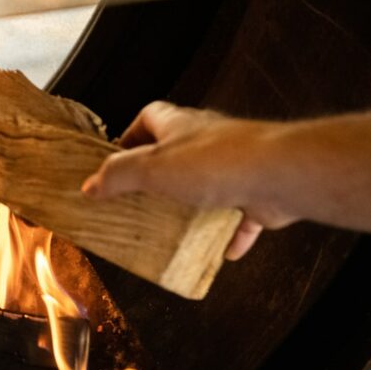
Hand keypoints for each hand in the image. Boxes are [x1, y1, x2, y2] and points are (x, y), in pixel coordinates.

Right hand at [80, 101, 296, 259]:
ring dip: (191, 206)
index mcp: (179, 126)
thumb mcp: (151, 169)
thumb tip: (91, 185)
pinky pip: (239, 217)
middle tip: (140, 200)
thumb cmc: (219, 162)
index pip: (149, 118)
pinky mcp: (256, 193)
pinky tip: (220, 251)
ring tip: (174, 227)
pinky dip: (228, 235)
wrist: (280, 174)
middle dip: (158, 176)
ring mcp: (235, 166)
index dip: (130, 136)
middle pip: (176, 153)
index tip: (116, 159)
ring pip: (207, 185)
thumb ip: (119, 176)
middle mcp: (207, 141)